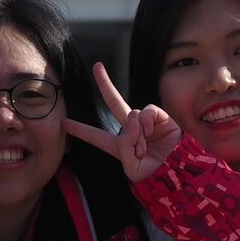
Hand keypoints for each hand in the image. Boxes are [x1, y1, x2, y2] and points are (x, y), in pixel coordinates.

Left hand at [63, 62, 181, 183]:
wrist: (176, 171)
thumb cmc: (153, 174)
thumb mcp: (133, 168)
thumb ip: (125, 148)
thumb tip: (132, 122)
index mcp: (119, 146)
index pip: (96, 136)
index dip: (80, 130)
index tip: (64, 123)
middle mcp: (131, 131)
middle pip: (114, 103)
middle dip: (105, 85)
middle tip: (96, 66)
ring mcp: (145, 123)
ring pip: (132, 114)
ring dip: (136, 133)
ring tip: (143, 148)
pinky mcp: (160, 118)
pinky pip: (147, 111)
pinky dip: (147, 121)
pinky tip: (150, 132)